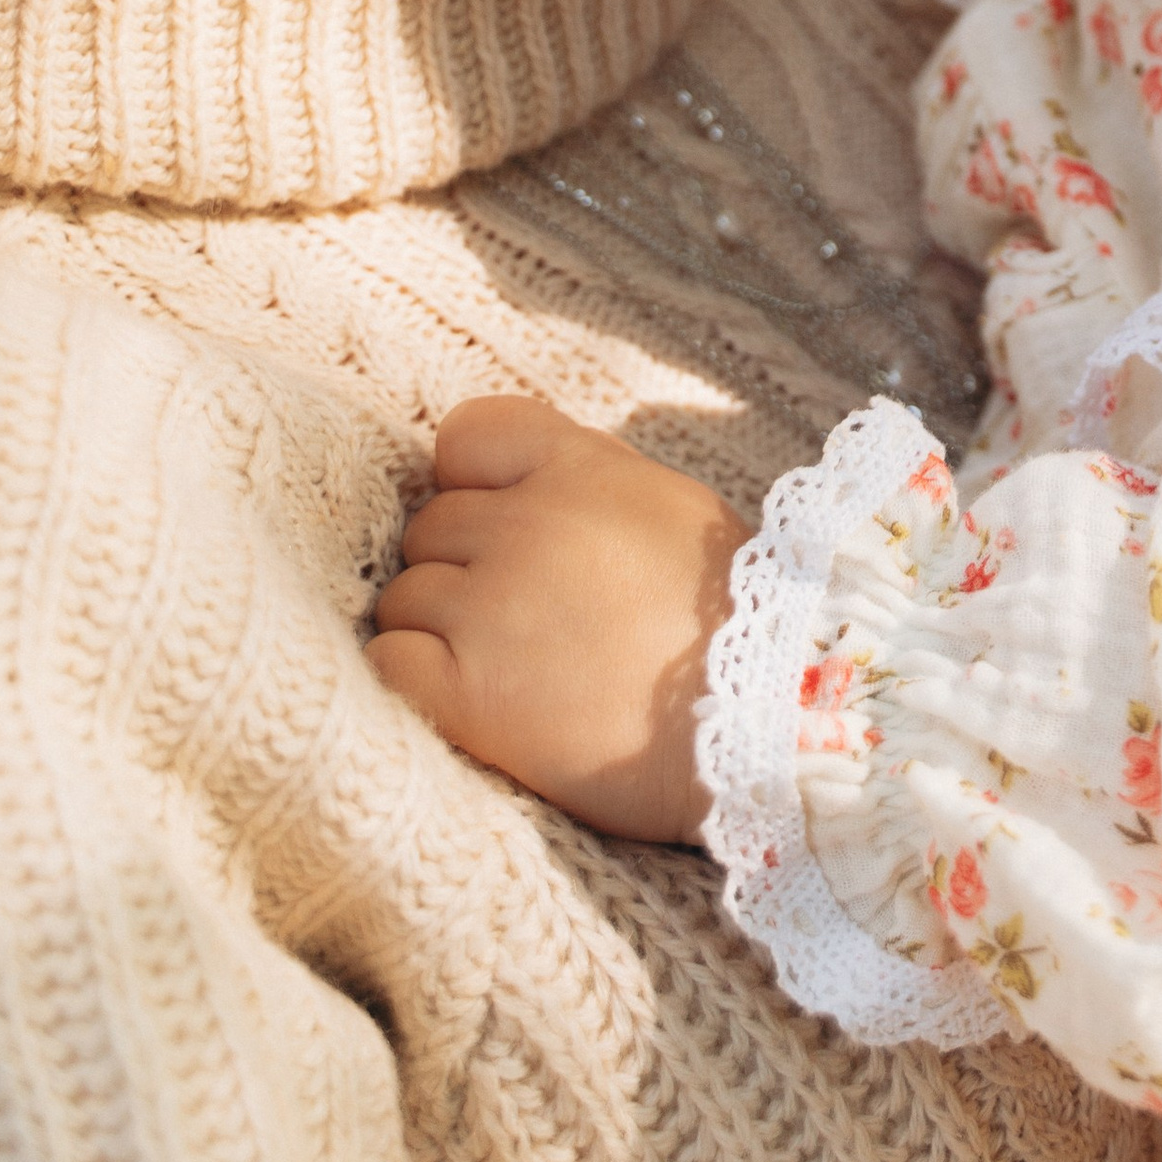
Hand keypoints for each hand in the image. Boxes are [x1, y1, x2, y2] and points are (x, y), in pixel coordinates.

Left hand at [368, 397, 747, 841]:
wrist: (774, 726)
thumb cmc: (736, 622)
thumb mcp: (670, 508)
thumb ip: (585, 481)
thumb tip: (504, 489)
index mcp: (579, 470)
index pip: (465, 435)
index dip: (473, 484)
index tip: (505, 530)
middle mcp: (525, 526)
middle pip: (428, 528)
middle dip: (462, 570)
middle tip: (523, 623)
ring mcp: (491, 609)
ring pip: (402, 597)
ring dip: (438, 632)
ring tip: (510, 670)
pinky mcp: (469, 696)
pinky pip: (388, 663)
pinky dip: (412, 681)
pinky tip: (467, 703)